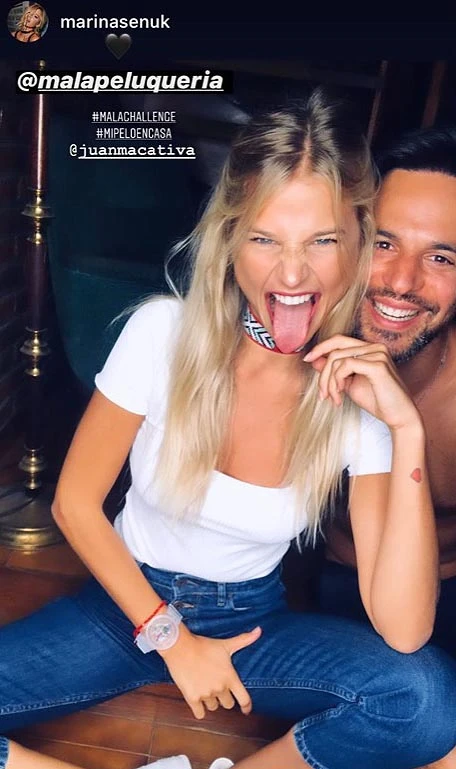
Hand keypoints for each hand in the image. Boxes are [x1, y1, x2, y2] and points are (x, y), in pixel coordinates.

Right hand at [160, 625, 261, 718]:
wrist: (181, 647)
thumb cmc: (204, 645)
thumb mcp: (226, 644)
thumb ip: (244, 640)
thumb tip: (259, 630)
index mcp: (230, 677)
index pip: (244, 699)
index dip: (247, 706)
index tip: (246, 710)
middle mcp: (220, 688)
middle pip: (228, 704)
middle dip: (224, 697)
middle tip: (217, 687)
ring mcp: (206, 695)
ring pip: (213, 708)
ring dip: (211, 701)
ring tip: (206, 688)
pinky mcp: (192, 698)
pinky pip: (199, 714)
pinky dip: (199, 709)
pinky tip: (197, 700)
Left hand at [303, 335, 420, 431]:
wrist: (399, 417)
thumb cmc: (377, 401)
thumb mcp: (349, 384)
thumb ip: (334, 370)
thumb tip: (314, 359)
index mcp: (369, 349)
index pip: (339, 340)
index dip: (320, 347)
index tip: (307, 359)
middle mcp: (374, 347)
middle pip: (335, 349)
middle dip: (323, 373)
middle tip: (322, 394)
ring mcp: (377, 354)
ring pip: (337, 359)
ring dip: (329, 382)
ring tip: (334, 398)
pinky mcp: (377, 365)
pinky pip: (345, 365)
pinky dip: (337, 382)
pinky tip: (341, 396)